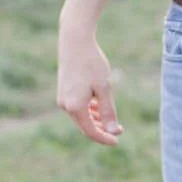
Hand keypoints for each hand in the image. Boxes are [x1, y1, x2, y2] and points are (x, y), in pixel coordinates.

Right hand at [57, 18, 121, 143]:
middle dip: (102, 129)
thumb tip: (112, 131)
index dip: (104, 138)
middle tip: (119, 129)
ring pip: (81, 117)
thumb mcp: (104, 88)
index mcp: (75, 107)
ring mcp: (62, 98)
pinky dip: (89, 110)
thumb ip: (108, 111)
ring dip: (96, 119)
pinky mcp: (63, 91)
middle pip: (85, 126)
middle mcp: (65, 105)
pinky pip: (77, 107)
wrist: (75, 41)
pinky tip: (99, 107)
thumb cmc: (92, 63)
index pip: (91, 131)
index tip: (117, 140)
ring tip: (111, 119)